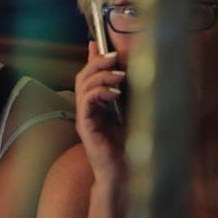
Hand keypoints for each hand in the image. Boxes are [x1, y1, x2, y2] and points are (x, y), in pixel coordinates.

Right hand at [74, 41, 126, 185]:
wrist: (125, 173)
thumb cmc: (131, 146)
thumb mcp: (134, 112)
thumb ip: (130, 93)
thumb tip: (132, 74)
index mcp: (97, 105)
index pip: (90, 75)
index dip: (93, 58)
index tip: (99, 44)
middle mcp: (87, 109)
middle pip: (83, 76)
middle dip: (98, 62)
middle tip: (114, 57)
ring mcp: (84, 117)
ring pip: (83, 85)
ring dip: (101, 75)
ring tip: (120, 75)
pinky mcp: (85, 126)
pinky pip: (86, 101)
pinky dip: (99, 92)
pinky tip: (115, 92)